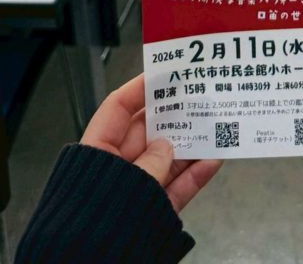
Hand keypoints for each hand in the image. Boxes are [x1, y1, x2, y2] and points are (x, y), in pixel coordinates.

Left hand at [81, 73, 221, 213]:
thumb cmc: (88, 230)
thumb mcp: (122, 187)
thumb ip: (150, 163)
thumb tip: (169, 146)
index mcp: (96, 154)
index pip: (118, 109)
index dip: (141, 88)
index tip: (165, 72)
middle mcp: (117, 169)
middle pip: (149, 132)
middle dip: (175, 115)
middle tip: (199, 96)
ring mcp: (137, 192)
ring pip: (168, 159)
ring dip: (192, 143)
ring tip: (215, 124)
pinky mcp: (154, 214)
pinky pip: (177, 188)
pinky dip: (196, 175)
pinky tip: (214, 159)